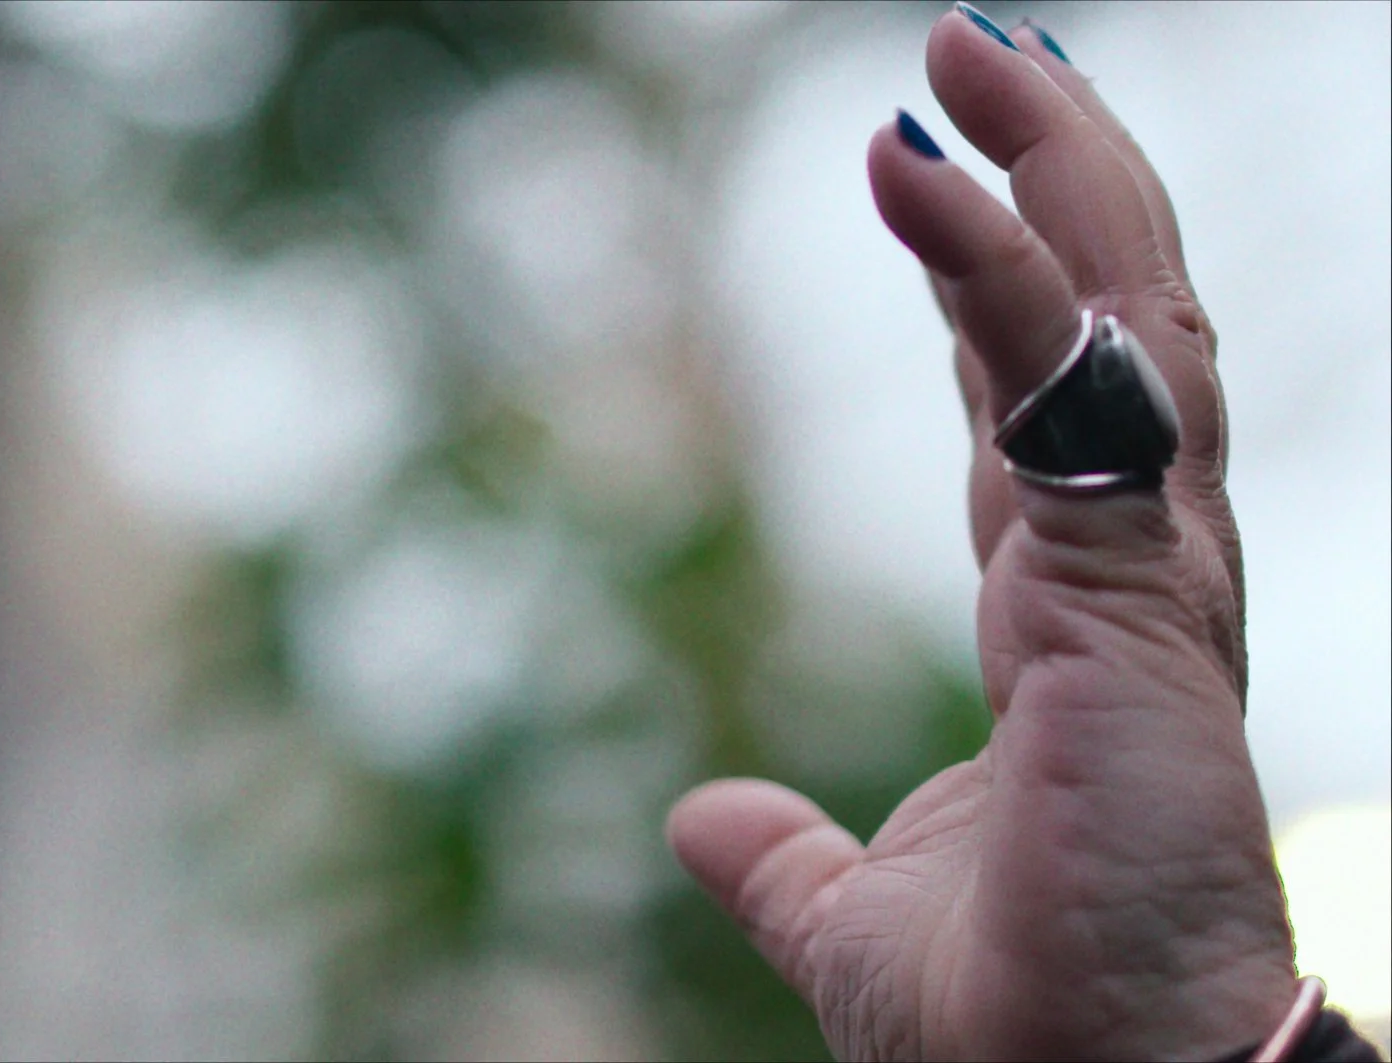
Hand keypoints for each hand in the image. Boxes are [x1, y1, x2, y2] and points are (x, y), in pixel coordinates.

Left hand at [668, 9, 1293, 1060]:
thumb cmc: (1013, 1023)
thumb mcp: (851, 914)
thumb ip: (785, 856)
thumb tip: (699, 822)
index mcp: (1073, 629)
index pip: (1039, 416)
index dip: (990, 293)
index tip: (934, 177)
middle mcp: (1136, 580)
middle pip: (1111, 328)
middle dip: (1059, 178)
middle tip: (982, 45)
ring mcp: (1154, 577)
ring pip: (1123, 320)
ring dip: (1053, 169)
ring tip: (975, 42)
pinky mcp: (1138, 591)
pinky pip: (1073, 385)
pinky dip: (997, 262)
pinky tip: (920, 166)